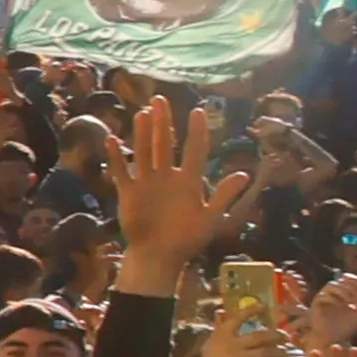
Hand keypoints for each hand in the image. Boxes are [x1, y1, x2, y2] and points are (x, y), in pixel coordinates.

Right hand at [107, 93, 256, 288]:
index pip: (194, 150)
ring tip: (143, 113)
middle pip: (164, 144)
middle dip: (163, 122)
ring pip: (144, 152)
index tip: (198, 111)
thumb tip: (244, 174)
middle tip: (161, 100)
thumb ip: (225, 196)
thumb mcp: (211, 218)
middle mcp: (167, 176)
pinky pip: (122, 171)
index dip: (197, 131)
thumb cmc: (187, 239)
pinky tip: (112, 140)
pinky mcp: (129, 192)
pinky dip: (117, 157)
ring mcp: (147, 183)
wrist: (160, 257)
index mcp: (188, 181)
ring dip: (142, 133)